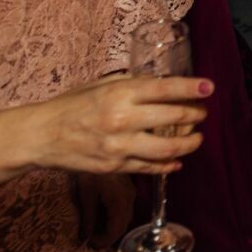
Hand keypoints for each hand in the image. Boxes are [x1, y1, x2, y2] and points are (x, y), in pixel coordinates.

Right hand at [23, 74, 211, 175]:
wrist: (42, 135)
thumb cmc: (71, 104)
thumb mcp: (101, 85)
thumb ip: (131, 84)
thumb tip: (160, 84)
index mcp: (119, 94)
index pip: (164, 89)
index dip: (191, 88)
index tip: (209, 87)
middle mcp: (122, 119)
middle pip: (172, 118)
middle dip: (194, 115)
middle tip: (202, 113)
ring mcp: (119, 146)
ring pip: (167, 148)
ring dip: (189, 143)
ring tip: (197, 138)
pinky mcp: (115, 166)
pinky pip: (149, 167)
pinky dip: (167, 164)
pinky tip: (177, 161)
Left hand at [70, 171, 135, 248]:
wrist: (100, 144)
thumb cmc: (91, 169)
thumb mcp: (86, 194)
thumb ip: (88, 218)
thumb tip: (85, 237)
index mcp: (120, 202)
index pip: (116, 230)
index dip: (104, 241)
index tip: (90, 245)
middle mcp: (129, 198)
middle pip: (123, 225)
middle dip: (109, 236)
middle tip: (92, 240)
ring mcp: (131, 192)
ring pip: (126, 217)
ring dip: (113, 226)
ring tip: (96, 229)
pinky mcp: (128, 187)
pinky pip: (125, 207)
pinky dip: (116, 216)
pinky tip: (103, 214)